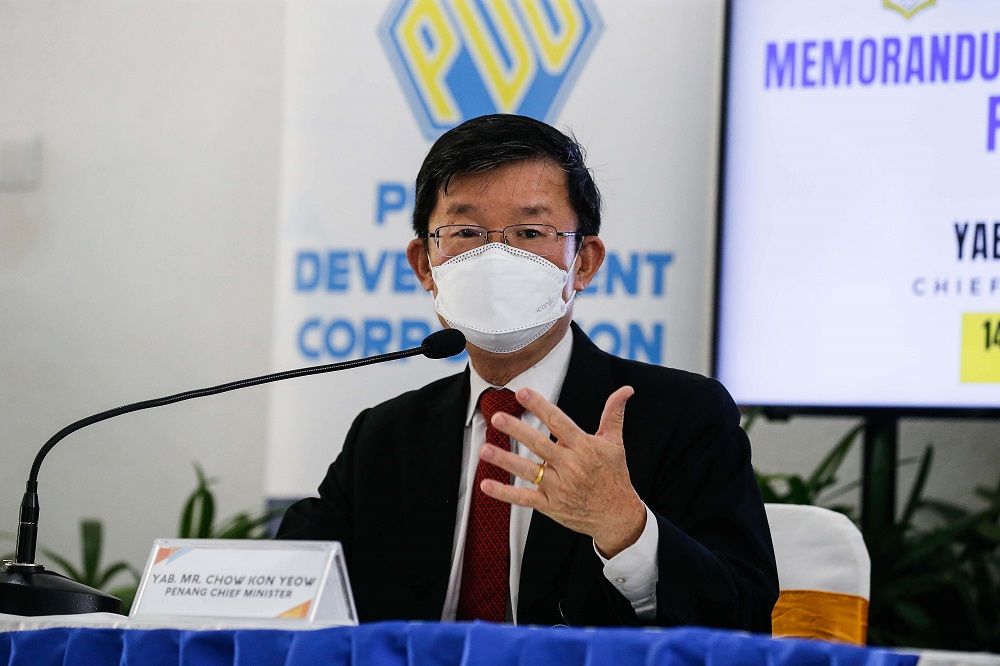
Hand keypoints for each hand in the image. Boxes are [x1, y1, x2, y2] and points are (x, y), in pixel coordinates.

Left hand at [479, 386, 646, 557]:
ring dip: (505, 460)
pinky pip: (524, 498)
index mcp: (584, 447)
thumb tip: (626, 390)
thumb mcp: (615, 443)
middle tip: (497, 417)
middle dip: (517, 430)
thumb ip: (613, 414)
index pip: (558, 421)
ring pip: (527, 471)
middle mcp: (570, 466)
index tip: (521, 391)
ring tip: (484, 449)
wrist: (618, 516)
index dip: (539, 405)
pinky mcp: (551, 505)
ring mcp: (559, 487)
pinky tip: (486, 484)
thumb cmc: (615, 475)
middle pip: (539, 444)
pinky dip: (505, 493)